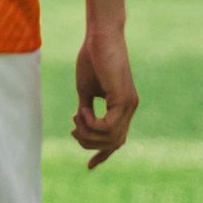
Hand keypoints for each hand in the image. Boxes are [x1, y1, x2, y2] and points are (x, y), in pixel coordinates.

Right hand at [72, 24, 136, 166]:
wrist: (101, 36)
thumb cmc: (92, 57)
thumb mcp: (86, 89)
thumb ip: (86, 107)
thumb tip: (81, 124)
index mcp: (123, 107)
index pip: (117, 140)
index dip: (103, 155)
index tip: (90, 166)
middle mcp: (130, 108)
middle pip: (113, 143)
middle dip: (88, 142)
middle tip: (72, 126)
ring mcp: (129, 104)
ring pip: (110, 138)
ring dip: (87, 132)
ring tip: (76, 116)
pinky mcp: (123, 99)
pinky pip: (108, 126)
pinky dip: (91, 124)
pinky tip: (81, 111)